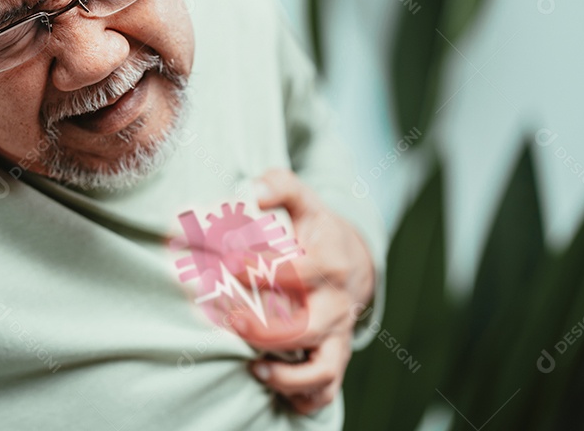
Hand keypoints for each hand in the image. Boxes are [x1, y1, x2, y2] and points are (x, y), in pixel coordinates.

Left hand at [233, 168, 374, 414]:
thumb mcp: (303, 200)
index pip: (295, 272)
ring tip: (255, 369)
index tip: (227, 265)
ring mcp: (338, 335)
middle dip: (265, 332)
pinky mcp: (334, 357)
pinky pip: (326, 390)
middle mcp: (337, 304)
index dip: (259, 271)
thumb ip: (278, 185)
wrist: (355, 262)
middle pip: (307, 329)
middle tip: (230, 322)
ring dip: (287, 377)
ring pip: (322, 370)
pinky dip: (303, 398)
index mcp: (329, 263)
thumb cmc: (317, 230)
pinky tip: (271, 385)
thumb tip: (252, 190)